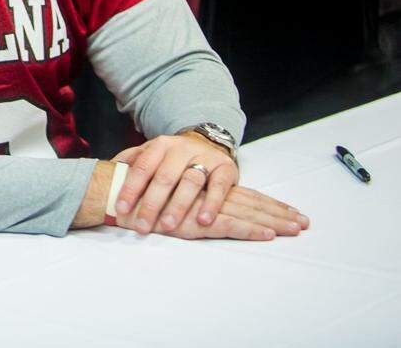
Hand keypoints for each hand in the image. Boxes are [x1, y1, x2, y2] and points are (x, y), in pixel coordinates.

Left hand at [112, 132, 237, 233]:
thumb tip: (106, 169)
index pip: (142, 167)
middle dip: (151, 203)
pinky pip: (219, 186)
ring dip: (179, 205)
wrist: (208, 142)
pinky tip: (203, 220)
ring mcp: (205, 157)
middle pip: (164, 177)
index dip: (130, 188)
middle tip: (142, 226)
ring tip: (169, 226)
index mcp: (159, 145)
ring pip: (191, 181)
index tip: (121, 209)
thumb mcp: (151, 153)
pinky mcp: (226, 168)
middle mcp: (181, 149)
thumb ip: (130, 160)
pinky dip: (211, 204)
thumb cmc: (173, 156)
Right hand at [118, 185, 308, 239]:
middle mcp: (207, 192)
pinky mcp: (195, 220)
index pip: (241, 194)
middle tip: (306, 223)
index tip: (290, 211)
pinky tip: (268, 234)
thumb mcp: (161, 192)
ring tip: (296, 229)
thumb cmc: (136, 196)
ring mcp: (202, 205)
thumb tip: (192, 205)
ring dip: (272, 220)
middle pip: (250, 201)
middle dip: (278, 212)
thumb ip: (177, 194)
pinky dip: (249, 230)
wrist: (115, 193)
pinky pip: (228, 225)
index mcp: (202, 187)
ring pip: (245, 212)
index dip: (267, 202)